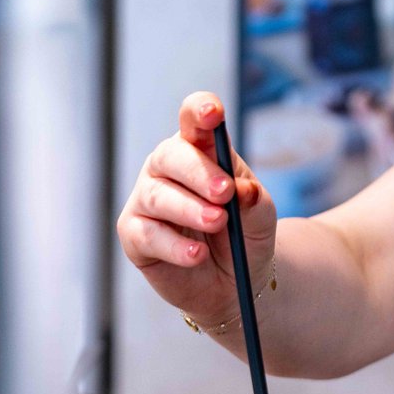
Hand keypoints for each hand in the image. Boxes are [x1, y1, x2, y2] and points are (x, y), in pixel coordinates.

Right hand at [117, 92, 276, 326]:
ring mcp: (146, 200)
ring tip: (219, 223)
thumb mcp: (259, 217)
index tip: (214, 114)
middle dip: (199, 173)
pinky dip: (174, 245)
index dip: (200, 110)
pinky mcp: (134, 235)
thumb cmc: (243, 237)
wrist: (233, 283)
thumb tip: (243, 190)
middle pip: (171, 156)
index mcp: (198, 150)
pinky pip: (147, 235)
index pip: (193, 119)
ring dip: (190, 209)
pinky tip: (197, 254)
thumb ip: (254, 201)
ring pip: (158, 196)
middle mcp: (166, 169)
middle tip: (225, 193)